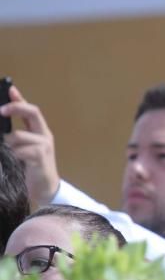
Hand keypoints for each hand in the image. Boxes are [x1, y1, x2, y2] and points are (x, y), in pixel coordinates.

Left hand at [1, 86, 60, 203]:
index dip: (19, 98)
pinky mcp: (41, 157)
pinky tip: (14, 161)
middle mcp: (44, 135)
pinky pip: (20, 150)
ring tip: (7, 154)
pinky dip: (12, 154)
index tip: (9, 90)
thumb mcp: (21, 150)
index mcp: (39, 132)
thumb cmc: (30, 169)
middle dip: (16, 107)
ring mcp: (44, 146)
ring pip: (18, 135)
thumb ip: (14, 136)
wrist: (46, 190)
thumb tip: (2, 126)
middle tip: (1, 111)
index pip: (31, 110)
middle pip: (33, 112)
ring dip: (7, 144)